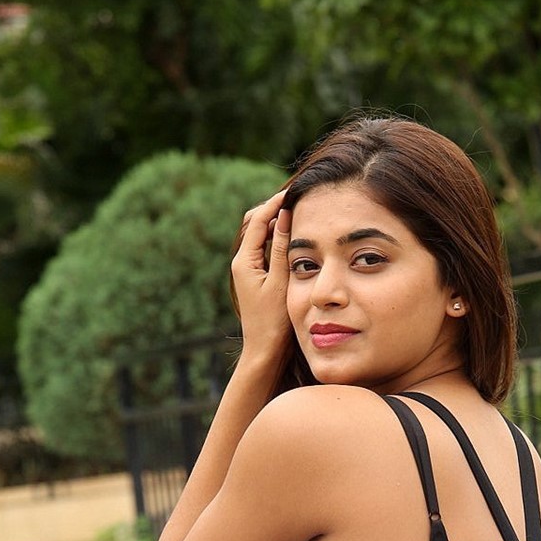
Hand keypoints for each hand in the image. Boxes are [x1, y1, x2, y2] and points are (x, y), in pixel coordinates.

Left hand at [230, 189, 293, 373]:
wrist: (264, 350)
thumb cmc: (274, 320)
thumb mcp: (282, 281)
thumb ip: (282, 247)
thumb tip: (285, 215)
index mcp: (244, 261)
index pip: (259, 220)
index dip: (276, 202)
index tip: (296, 191)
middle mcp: (241, 262)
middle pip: (256, 222)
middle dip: (274, 208)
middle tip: (298, 196)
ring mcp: (247, 269)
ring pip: (260, 234)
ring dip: (276, 221)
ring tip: (298, 210)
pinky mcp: (255, 276)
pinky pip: (264, 248)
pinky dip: (276, 237)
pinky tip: (294, 236)